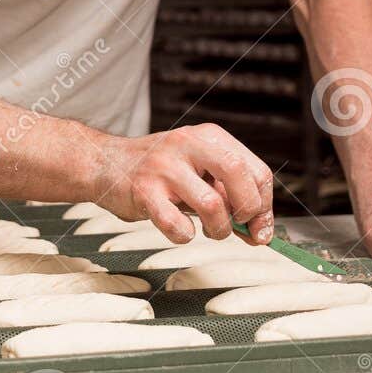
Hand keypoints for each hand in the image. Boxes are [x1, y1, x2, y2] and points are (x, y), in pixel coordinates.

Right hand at [95, 124, 275, 244]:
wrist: (106, 163)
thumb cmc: (160, 172)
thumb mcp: (199, 171)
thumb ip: (230, 196)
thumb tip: (260, 232)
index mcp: (209, 137)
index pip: (256, 170)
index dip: (265, 205)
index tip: (260, 227)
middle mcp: (188, 145)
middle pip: (238, 173)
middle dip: (249, 210)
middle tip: (240, 227)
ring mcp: (164, 167)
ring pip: (211, 204)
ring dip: (218, 229)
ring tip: (209, 230)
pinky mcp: (143, 191)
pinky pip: (176, 223)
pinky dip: (185, 235)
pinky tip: (181, 229)